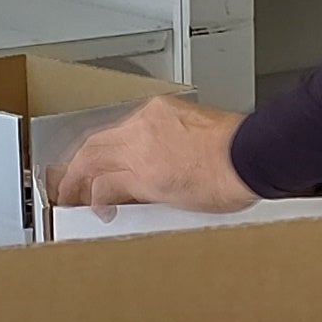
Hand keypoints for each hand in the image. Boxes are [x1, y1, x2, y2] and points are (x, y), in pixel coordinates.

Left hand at [45, 96, 256, 218]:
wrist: (253, 154)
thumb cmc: (244, 149)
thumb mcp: (207, 134)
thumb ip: (183, 145)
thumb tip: (179, 165)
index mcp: (161, 112)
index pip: (118, 130)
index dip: (100, 150)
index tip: (96, 162)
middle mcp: (144, 126)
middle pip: (95, 144)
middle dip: (77, 164)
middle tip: (68, 180)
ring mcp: (141, 151)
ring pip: (91, 162)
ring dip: (77, 181)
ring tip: (71, 197)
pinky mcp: (144, 178)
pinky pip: (106, 186)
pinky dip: (96, 198)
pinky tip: (98, 209)